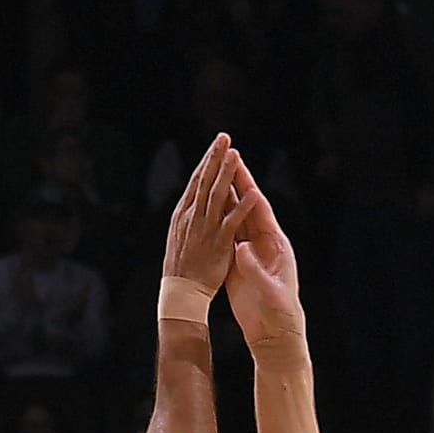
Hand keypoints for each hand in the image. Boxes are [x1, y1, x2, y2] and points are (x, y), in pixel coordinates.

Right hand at [162, 135, 253, 299]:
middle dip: (215, 159)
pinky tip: (253, 192)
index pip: (198, 183)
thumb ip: (191, 219)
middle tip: (223, 137)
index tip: (214, 145)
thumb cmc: (182, 270)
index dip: (207, 163)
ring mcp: (206, 230)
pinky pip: (234, 223)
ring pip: (218, 196)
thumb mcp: (182, 238)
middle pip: (207, 182)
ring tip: (235, 154)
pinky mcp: (220, 245)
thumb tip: (194, 202)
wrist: (181, 295)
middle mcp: (193, 218)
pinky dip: (243, 207)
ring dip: (227, 175)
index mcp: (184, 214)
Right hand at [224, 161, 304, 359]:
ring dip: (226, 197)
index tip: (239, 167)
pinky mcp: (240, 264)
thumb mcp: (268, 291)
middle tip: (225, 159)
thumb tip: (241, 248)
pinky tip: (207, 207)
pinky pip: (228, 235)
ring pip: (236, 218)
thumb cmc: (278, 314)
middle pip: (248, 207)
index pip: (260, 209)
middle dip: (237, 183)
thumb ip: (254, 268)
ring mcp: (252, 252)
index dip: (248, 188)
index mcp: (276, 246)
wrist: (274, 335)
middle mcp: (265, 244)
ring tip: (214, 176)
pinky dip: (219, 220)